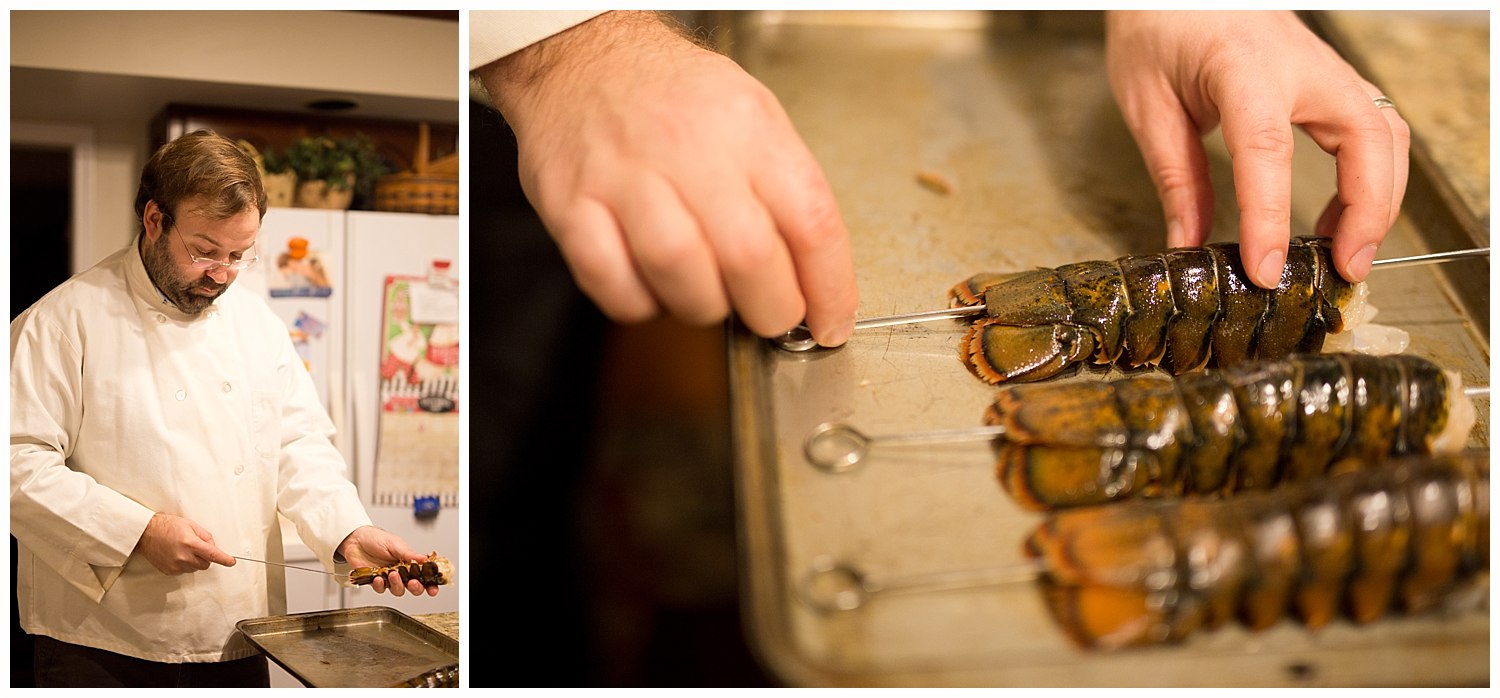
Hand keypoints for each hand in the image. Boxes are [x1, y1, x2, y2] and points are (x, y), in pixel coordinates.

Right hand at [134, 512, 234, 574]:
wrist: (146, 533)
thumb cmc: (167, 526)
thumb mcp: (191, 525)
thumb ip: (206, 537)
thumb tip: (213, 547)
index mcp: (190, 543)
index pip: (213, 555)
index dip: (224, 559)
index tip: (231, 562)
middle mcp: (183, 557)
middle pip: (206, 564)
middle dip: (205, 557)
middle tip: (196, 546)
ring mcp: (175, 565)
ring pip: (195, 568)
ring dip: (194, 561)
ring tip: (183, 549)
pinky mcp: (169, 571)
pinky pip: (184, 571)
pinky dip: (185, 564)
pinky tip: (176, 554)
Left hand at [337, 526, 438, 596]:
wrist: (355, 539)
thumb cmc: (376, 538)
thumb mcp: (395, 544)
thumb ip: (410, 554)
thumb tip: (425, 559)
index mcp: (409, 562)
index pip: (423, 576)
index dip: (430, 585)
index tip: (433, 589)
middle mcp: (401, 572)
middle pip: (413, 587)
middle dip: (416, 588)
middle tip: (412, 583)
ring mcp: (388, 578)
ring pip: (398, 590)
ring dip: (397, 585)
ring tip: (392, 575)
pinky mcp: (375, 582)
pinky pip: (381, 589)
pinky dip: (380, 585)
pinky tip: (378, 578)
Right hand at [477, 11, 858, 346]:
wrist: (583, 57)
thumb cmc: (673, 95)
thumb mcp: (752, 113)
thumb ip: (786, 192)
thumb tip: (817, 278)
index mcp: (747, 126)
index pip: (811, 221)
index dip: (830, 289)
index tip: (830, 320)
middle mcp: (688, 147)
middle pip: (749, 258)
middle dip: (770, 310)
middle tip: (768, 312)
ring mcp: (624, 177)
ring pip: (682, 274)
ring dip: (705, 307)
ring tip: (708, 292)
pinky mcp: (571, 206)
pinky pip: (613, 284)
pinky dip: (640, 303)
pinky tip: (653, 284)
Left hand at [1105, 10, 1409, 287]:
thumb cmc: (1159, 25)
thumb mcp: (1147, 103)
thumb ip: (1175, 176)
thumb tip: (1187, 245)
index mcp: (1243, 68)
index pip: (1266, 150)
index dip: (1270, 218)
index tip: (1266, 270)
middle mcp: (1301, 65)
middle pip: (1367, 139)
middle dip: (1368, 212)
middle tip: (1344, 272)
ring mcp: (1325, 69)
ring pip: (1387, 134)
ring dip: (1380, 197)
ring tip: (1345, 253)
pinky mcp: (1331, 79)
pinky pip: (1375, 128)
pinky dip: (1373, 177)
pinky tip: (1338, 216)